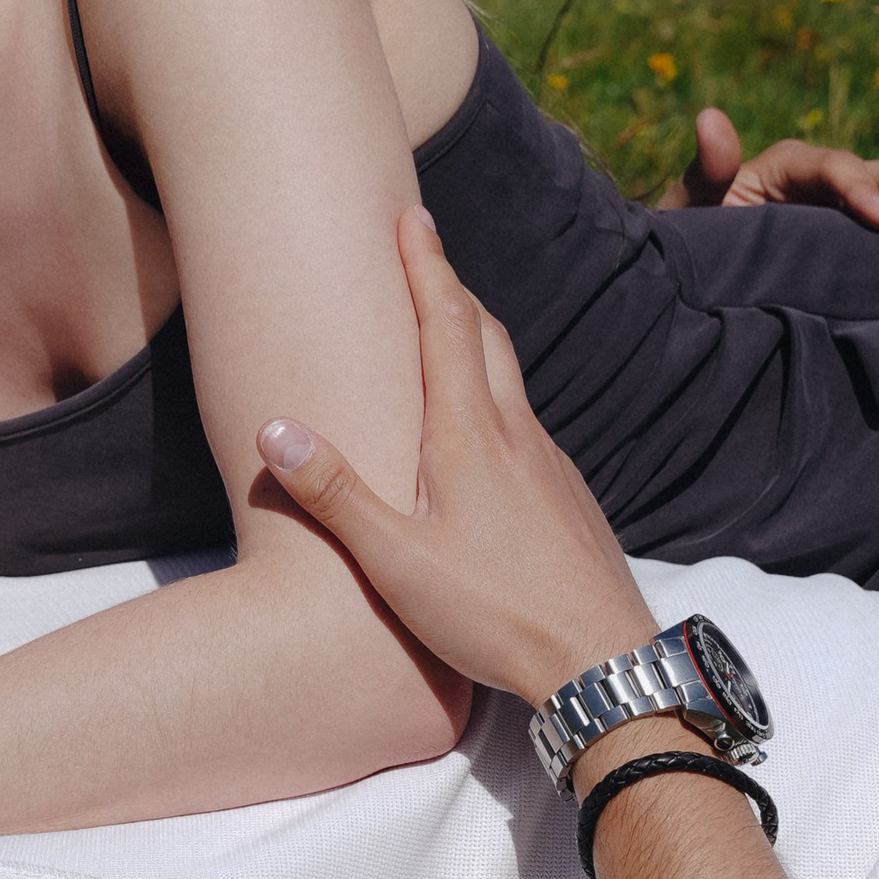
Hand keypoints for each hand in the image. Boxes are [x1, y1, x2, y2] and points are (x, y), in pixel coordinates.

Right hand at [258, 209, 654, 707]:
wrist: (605, 661)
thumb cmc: (496, 614)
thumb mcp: (396, 561)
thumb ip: (336, 493)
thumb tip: (274, 428)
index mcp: (470, 436)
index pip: (446, 326)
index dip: (426, 267)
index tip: (412, 216)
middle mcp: (517, 434)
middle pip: (487, 337)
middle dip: (452, 289)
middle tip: (424, 253)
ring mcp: (552, 465)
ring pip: (512, 382)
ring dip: (477, 342)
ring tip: (447, 333)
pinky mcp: (571, 498)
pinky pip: (528, 425)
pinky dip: (498, 399)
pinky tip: (486, 436)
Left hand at [657, 105, 878, 239]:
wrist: (702, 278)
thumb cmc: (694, 244)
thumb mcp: (692, 212)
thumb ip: (705, 171)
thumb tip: (710, 115)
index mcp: (788, 166)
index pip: (831, 167)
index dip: (858, 189)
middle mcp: (832, 177)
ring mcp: (859, 204)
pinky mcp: (878, 236)